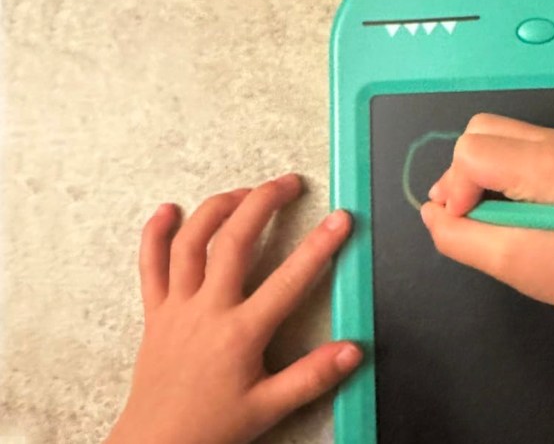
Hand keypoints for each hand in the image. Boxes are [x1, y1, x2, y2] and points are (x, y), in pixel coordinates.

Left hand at [107, 174, 361, 443]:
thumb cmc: (212, 426)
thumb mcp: (269, 407)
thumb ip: (312, 377)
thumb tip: (353, 351)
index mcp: (240, 333)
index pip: (289, 280)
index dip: (319, 246)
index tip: (341, 218)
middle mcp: (208, 310)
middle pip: (234, 242)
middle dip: (263, 204)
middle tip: (288, 182)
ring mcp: (177, 307)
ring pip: (192, 243)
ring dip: (218, 208)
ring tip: (244, 191)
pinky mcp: (155, 312)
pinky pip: (150, 265)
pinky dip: (155, 233)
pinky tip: (168, 210)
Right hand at [420, 113, 553, 320]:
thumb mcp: (501, 261)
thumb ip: (454, 234)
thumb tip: (430, 209)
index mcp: (551, 164)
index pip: (472, 152)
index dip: (456, 188)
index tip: (464, 222)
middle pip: (481, 130)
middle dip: (463, 172)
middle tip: (465, 215)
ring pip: (496, 132)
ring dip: (479, 169)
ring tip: (484, 211)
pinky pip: (517, 142)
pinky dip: (500, 167)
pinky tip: (508, 202)